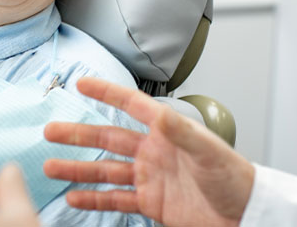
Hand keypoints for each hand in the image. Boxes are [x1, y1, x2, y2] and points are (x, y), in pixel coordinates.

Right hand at [43, 77, 254, 226]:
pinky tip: (75, 196)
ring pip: (106, 170)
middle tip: (51, 131)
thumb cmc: (234, 177)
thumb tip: (160, 114)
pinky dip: (95, 199)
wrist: (245, 214)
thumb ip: (182, 132)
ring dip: (79, 168)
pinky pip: (116, 199)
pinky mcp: (151, 203)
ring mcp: (150, 177)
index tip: (81, 83)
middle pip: (108, 139)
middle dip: (79, 135)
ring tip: (52, 166)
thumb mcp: (209, 151)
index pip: (131, 106)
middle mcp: (153, 151)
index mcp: (166, 132)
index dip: (106, 94)